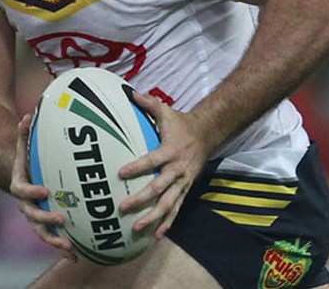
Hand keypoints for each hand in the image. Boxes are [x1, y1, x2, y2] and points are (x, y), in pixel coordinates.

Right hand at [12, 113, 75, 260]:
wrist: (21, 178)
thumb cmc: (26, 160)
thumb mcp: (23, 146)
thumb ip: (24, 134)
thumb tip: (28, 116)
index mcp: (20, 187)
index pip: (23, 191)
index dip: (33, 192)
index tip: (45, 191)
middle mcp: (26, 206)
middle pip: (32, 216)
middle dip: (46, 219)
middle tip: (60, 219)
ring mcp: (35, 217)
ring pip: (42, 233)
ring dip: (55, 241)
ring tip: (69, 247)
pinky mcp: (46, 226)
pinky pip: (54, 239)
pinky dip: (64, 248)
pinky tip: (78, 257)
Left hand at [117, 92, 211, 239]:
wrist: (207, 135)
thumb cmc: (181, 124)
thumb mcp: (166, 111)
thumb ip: (148, 103)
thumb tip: (129, 93)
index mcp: (170, 151)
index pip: (151, 160)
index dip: (137, 167)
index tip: (120, 173)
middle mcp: (177, 169)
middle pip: (159, 188)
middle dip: (141, 199)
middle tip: (122, 207)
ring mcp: (182, 182)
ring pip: (168, 203)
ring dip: (153, 217)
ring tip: (137, 227)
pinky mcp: (185, 189)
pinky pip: (176, 209)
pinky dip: (167, 222)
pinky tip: (157, 235)